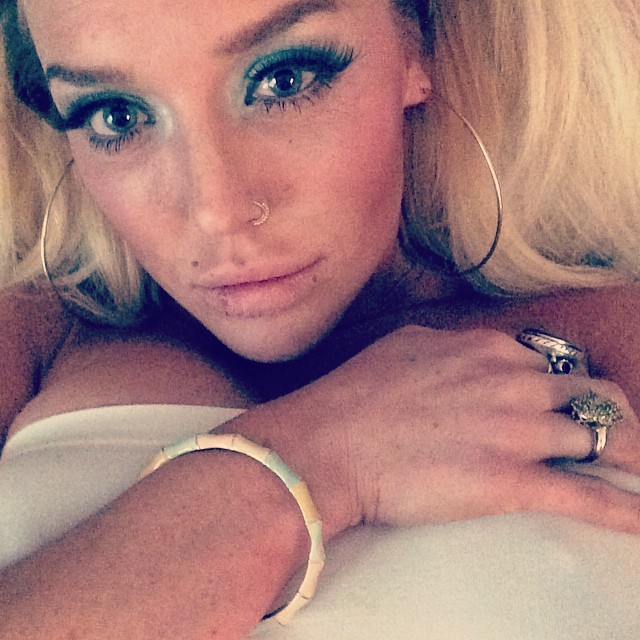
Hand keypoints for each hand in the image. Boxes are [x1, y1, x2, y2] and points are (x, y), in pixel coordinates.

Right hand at [311, 326, 639, 533]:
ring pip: (601, 437)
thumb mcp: (405, 346)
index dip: (560, 387)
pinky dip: (624, 511)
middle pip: (590, 394)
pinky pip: (587, 497)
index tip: (563, 405)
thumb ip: (448, 344)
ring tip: (634, 469)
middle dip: (608, 415)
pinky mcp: (511, 481)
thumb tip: (466, 350)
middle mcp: (512, 382)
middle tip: (613, 437)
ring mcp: (517, 430)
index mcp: (486, 349)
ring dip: (624, 455)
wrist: (327, 443)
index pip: (550, 363)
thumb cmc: (355, 396)